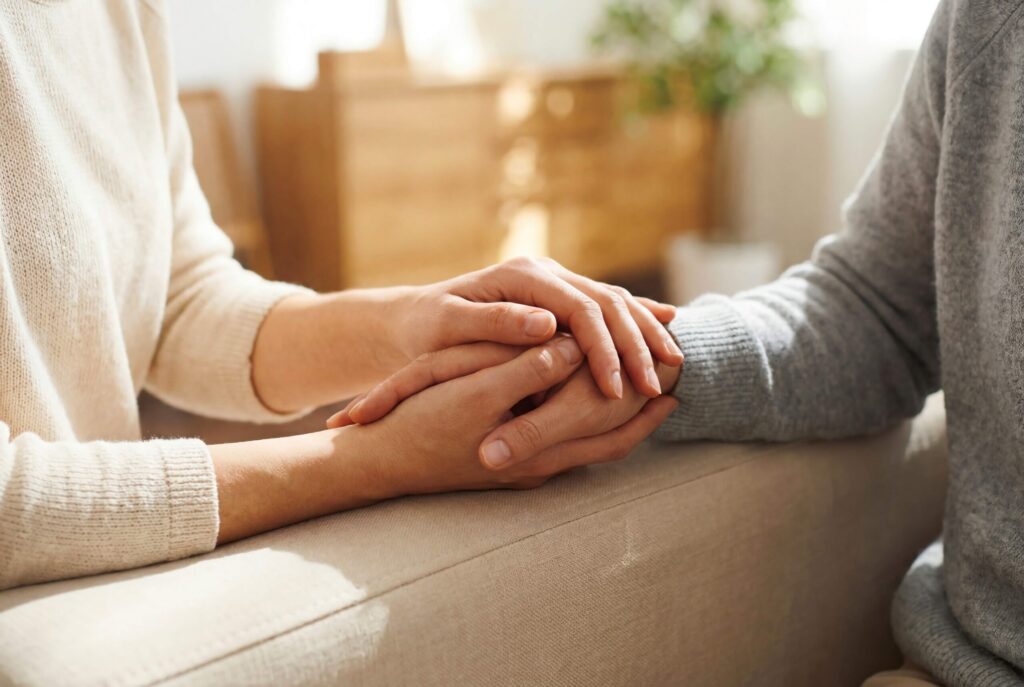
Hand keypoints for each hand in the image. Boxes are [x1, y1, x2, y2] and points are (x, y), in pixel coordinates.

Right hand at [335, 338, 678, 493]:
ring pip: (589, 446)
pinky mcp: (509, 461)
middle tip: (676, 383)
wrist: (380, 463)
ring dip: (620, 421)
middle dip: (643, 414)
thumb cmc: (421, 425)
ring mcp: (525, 467)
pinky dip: (587, 424)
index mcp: (538, 448)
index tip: (669, 368)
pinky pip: (563, 443)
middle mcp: (540, 464)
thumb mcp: (475, 390)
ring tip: (648, 392)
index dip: (642, 400)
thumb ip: (529, 368)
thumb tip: (574, 345)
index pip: (609, 428)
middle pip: (610, 443)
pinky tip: (586, 400)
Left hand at [392, 257, 681, 398]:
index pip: (578, 308)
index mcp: (522, 276)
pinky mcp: (561, 299)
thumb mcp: (449, 326)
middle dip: (634, 346)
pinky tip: (668, 327)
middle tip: (653, 389)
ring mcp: (556, 284)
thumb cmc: (425, 328)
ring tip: (672, 369)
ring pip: (615, 303)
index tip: (615, 388)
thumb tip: (547, 325)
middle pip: (606, 303)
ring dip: (645, 334)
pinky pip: (609, 307)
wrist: (414, 317)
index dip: (601, 348)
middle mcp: (545, 273)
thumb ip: (495, 322)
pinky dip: (639, 320)